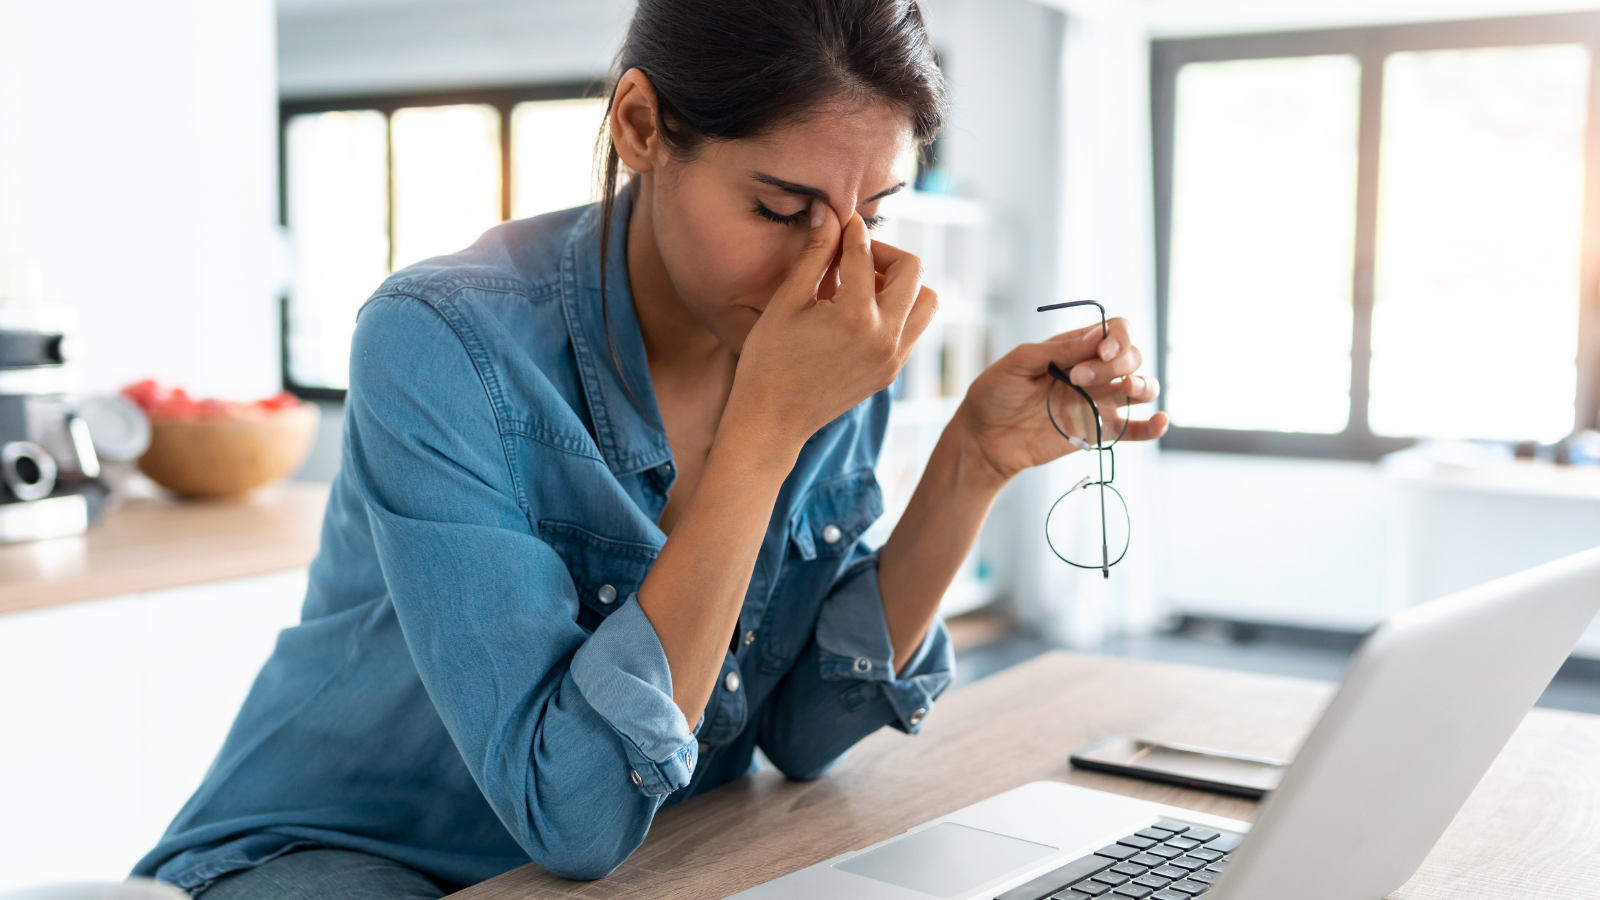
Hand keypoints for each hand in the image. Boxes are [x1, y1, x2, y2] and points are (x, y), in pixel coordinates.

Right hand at [727, 201, 937, 449]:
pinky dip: (898, 310)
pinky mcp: (891, 372)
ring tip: (863, 286)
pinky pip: (914, 329)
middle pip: (913, 270)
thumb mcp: (786, 302)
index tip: (840, 220)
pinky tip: (861, 312)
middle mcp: (885, 337)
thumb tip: (827, 211)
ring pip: (926, 301)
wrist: (772, 421)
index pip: (865, 253)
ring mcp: (893, 358)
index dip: (850, 229)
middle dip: (885, 253)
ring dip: (902, 284)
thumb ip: (814, 254)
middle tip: (854, 256)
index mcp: (856, 315)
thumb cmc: (768, 361)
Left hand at [953, 318, 1167, 481]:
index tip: (1100, 350)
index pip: (1115, 331)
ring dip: (1143, 384)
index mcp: (1075, 348)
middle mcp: (1093, 372)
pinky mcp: (1097, 431)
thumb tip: (1096, 337)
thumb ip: (1057, 350)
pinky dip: (1152, 426)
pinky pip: (1134, 429)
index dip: (1117, 337)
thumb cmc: (994, 395)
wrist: (983, 438)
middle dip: (1115, 363)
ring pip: (1141, 387)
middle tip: (1078, 378)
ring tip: (1127, 389)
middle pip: (1131, 356)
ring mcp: (1098, 402)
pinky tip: (1159, 422)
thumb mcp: (1017, 364)